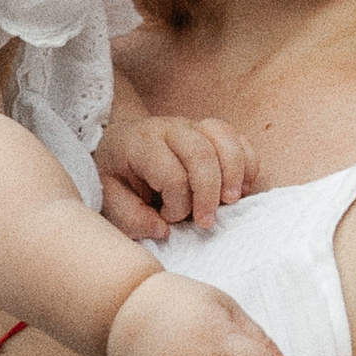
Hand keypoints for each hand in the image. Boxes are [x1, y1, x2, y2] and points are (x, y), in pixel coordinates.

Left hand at [98, 110, 258, 243]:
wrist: (118, 145)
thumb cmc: (116, 175)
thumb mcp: (108, 199)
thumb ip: (131, 218)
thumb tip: (164, 230)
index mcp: (140, 143)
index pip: (171, 175)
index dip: (177, 206)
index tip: (168, 220)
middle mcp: (168, 128)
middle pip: (201, 153)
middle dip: (209, 193)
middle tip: (207, 222)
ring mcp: (192, 125)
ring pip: (224, 138)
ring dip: (234, 174)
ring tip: (230, 202)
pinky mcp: (209, 130)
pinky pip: (238, 139)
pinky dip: (247, 163)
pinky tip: (241, 188)